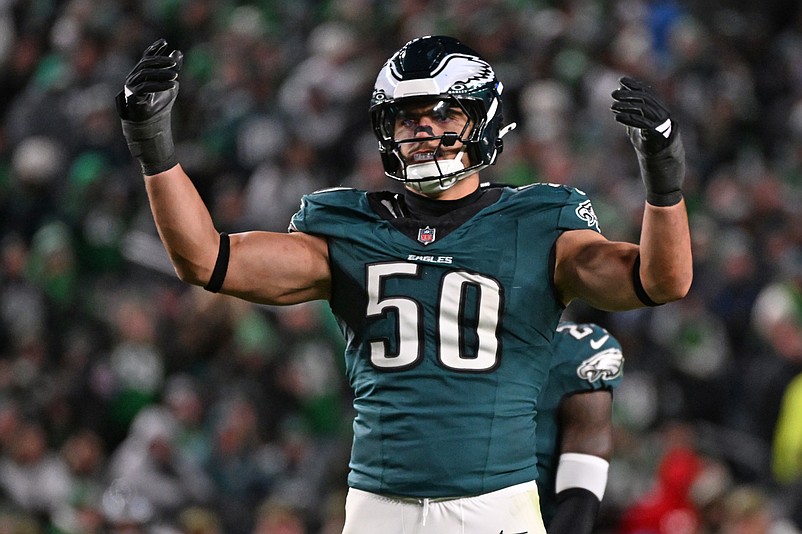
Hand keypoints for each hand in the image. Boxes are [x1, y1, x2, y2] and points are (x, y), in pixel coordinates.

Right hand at [116, 39, 182, 174]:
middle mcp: (132, 81)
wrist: (152, 131)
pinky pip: (144, 88)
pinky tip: (173, 85)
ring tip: (176, 76)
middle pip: (144, 64)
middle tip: (174, 62)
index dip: (154, 50)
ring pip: (144, 75)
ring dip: (161, 73)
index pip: (145, 58)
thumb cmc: (159, 111)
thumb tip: (178, 53)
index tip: (165, 43)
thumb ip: (172, 71)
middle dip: (159, 61)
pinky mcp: (132, 100)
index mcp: (140, 76)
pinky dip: (159, 85)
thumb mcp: (169, 88)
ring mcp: (130, 90)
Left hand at [611, 76, 673, 153]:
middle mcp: (661, 112)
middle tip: (613, 94)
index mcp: (658, 107)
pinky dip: (628, 118)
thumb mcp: (636, 120)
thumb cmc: (646, 138)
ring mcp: (660, 122)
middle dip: (628, 94)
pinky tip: (617, 117)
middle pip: (644, 98)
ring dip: (626, 106)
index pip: (647, 91)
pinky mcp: (656, 133)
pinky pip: (642, 122)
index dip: (634, 84)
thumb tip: (620, 90)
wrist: (658, 157)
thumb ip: (630, 107)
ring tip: (612, 106)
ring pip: (643, 108)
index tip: (621, 80)